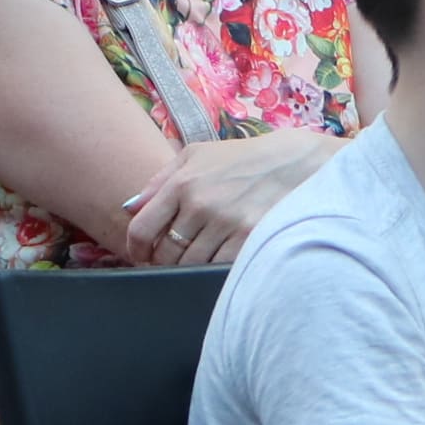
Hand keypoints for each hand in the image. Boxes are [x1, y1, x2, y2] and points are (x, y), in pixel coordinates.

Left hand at [118, 132, 341, 267]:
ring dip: (188, 267)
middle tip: (171, 261)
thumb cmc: (242, 159)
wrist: (295, 162)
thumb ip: (159, 181)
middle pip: (165, 254)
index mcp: (182, 183)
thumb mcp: (197, 155)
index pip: (142, 229)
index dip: (136, 250)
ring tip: (197, 258)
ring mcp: (226, 224)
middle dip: (163, 261)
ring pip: (190, 265)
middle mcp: (201, 204)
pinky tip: (217, 260)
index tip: (141, 256)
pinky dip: (211, 269)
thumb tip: (129, 209)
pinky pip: (216, 268)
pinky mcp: (249, 239)